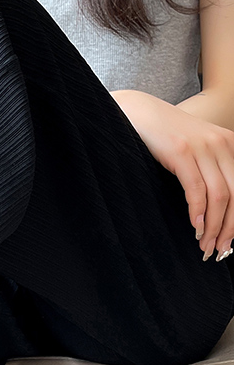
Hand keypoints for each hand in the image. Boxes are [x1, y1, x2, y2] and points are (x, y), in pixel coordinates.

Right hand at [111, 89, 233, 261]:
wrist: (139, 114)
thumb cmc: (165, 138)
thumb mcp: (195, 153)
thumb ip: (210, 172)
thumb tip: (214, 211)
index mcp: (230, 145)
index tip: (229, 243)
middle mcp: (222, 144)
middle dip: (228, 228)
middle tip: (218, 251)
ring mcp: (203, 147)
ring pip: (219, 195)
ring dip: (214, 226)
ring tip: (205, 245)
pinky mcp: (182, 151)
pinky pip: (196, 188)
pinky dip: (198, 211)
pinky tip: (195, 226)